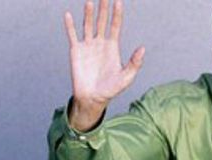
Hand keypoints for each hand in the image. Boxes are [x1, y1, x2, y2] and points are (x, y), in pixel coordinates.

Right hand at [64, 0, 144, 129]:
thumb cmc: (111, 90)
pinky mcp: (76, 51)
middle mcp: (100, 43)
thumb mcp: (126, 78)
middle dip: (104, 9)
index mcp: (112, 47)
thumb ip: (134, 63)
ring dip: (89, 14)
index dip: (117, 14)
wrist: (93, 99)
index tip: (118, 1)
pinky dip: (70, 25)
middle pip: (102, 21)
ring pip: (88, 25)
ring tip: (90, 2)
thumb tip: (142, 48)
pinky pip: (72, 35)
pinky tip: (68, 15)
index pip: (115, 26)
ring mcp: (88, 46)